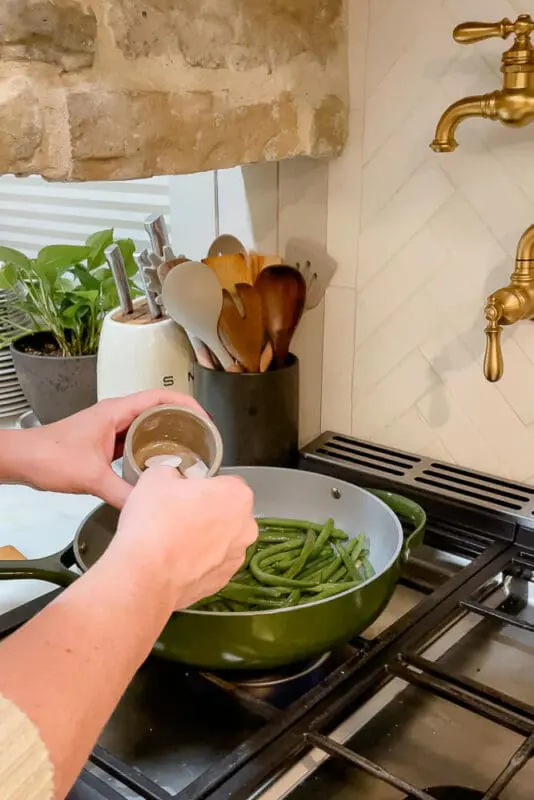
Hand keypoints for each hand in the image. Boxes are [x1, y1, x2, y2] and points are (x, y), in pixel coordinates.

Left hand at [11, 390, 203, 507]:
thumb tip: (149, 507)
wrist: (22, 460)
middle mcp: (116, 416)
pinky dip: (150, 450)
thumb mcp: (91, 477)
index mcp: (116, 412)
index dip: (187, 405)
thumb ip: (122, 494)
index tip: (205, 419)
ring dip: (168, 436)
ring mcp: (110, 429)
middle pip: (159, 410)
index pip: (161, 397)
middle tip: (203, 439)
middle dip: (183, 421)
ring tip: (189, 452)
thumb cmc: (48, 456)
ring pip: (147, 427)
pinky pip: (135, 442)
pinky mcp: (105, 443)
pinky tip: (158, 467)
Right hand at [113, 467, 257, 608]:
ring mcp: (236, 558)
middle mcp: (246, 527)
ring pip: (220, 541)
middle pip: (226, 513)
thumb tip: (172, 479)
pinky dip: (196, 563)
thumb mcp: (156, 477)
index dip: (202, 486)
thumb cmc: (155, 520)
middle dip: (205, 513)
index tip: (182, 494)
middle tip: (175, 516)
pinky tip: (173, 563)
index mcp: (237, 495)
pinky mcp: (222, 583)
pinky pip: (210, 565)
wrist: (144, 576)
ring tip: (171, 541)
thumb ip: (171, 473)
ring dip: (202, 539)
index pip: (225, 483)